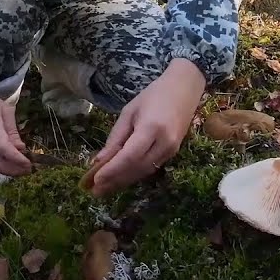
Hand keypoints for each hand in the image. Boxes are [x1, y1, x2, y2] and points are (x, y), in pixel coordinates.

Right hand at [0, 78, 32, 175]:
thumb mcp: (5, 110)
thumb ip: (13, 130)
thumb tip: (21, 149)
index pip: (3, 148)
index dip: (17, 159)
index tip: (29, 164)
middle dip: (14, 170)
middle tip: (27, 169)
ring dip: (6, 171)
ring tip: (19, 169)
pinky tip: (7, 165)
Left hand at [89, 58, 204, 196]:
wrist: (185, 89)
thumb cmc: (153, 95)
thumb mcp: (129, 112)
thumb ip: (115, 137)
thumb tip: (99, 160)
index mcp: (151, 127)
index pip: (129, 156)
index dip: (112, 170)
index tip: (95, 180)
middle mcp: (164, 142)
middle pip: (137, 168)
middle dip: (115, 181)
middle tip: (95, 191)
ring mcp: (172, 149)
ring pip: (144, 171)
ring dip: (124, 181)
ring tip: (104, 189)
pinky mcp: (173, 153)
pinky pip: (151, 167)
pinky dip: (134, 174)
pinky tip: (121, 178)